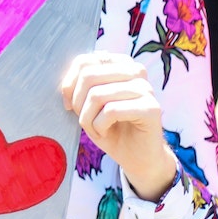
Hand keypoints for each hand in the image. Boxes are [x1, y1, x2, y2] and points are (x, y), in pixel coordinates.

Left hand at [61, 51, 176, 200]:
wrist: (136, 157)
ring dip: (87, 119)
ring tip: (95, 129)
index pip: (84, 62)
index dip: (69, 85)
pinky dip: (99, 126)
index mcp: (120, 64)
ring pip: (97, 94)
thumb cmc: (110, 127)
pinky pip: (111, 111)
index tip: (70, 105)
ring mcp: (146, 88)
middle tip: (84, 120)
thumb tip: (66, 85)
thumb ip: (80, 86)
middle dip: (78, 103)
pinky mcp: (151, 108)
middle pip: (89, 76)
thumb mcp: (89, 104)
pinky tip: (104, 133)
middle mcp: (135, 71)